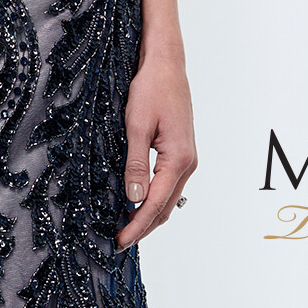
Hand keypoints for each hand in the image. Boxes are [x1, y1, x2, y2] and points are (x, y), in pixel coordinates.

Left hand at [116, 43, 196, 248]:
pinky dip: (154, 199)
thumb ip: (136, 165)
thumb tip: (133, 199)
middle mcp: (188, 162)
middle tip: (120, 241)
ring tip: (126, 228)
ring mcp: (186, 158)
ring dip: (149, 214)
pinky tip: (137, 202)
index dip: (137, 225)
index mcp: (179, 159)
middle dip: (143, 226)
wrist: (165, 65)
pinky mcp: (180, 151)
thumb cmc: (152, 89)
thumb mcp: (136, 127)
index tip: (120, 241)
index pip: (156, 203)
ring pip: (168, 197)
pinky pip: (168, 184)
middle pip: (166, 206)